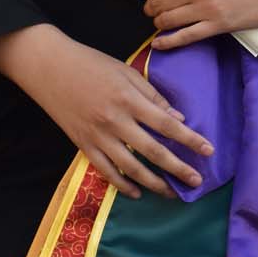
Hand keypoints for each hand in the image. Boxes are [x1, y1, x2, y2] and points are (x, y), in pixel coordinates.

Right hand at [0, 24, 213, 199]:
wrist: (48, 68)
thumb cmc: (91, 64)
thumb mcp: (126, 71)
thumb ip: (153, 96)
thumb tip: (178, 119)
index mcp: (129, 99)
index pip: (167, 124)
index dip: (190, 139)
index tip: (209, 150)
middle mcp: (115, 121)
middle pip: (153, 151)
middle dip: (178, 168)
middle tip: (197, 181)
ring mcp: (98, 136)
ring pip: (131, 168)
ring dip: (154, 183)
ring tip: (172, 193)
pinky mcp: (83, 145)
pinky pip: (106, 171)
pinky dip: (122, 184)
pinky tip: (137, 192)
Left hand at [142, 0, 257, 48]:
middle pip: (156, 3)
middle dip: (153, 4)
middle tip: (159, 4)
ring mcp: (205, 11)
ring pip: (165, 22)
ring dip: (160, 21)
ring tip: (165, 19)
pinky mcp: (217, 28)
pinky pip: (183, 38)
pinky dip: (166, 43)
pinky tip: (158, 44)